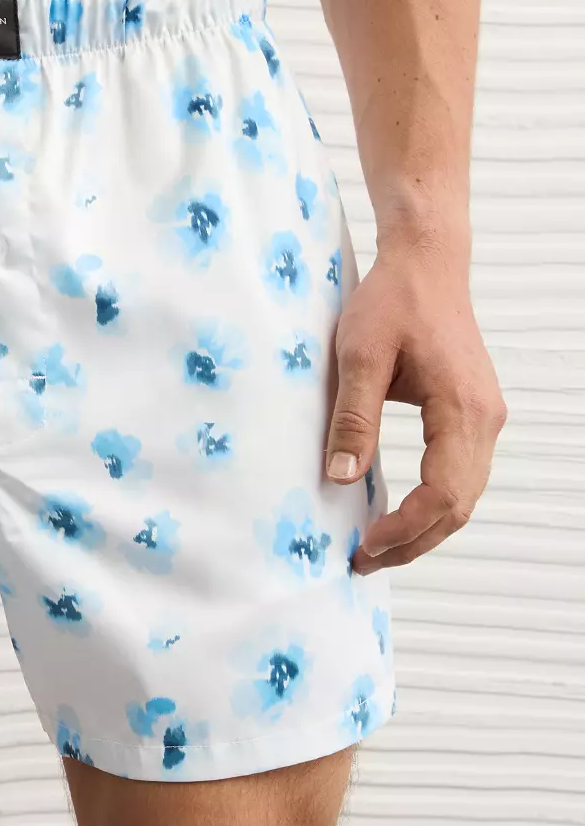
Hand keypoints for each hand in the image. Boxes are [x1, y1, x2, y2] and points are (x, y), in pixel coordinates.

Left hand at [326, 239, 505, 574]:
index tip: (365, 545)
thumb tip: (340, 477)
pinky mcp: (472, 414)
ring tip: (377, 548)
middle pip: (460, 505)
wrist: (425, 263)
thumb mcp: (359, 355)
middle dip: (414, 542)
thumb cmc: (393, 300)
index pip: (444, 493)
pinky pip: (460, 474)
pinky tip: (398, 514)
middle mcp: (484, 419)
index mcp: (462, 408)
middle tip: (364, 562)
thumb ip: (352, 418)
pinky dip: (433, 504)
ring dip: (424, 528)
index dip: (406, 529)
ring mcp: (483, 417)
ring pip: (464, 495)